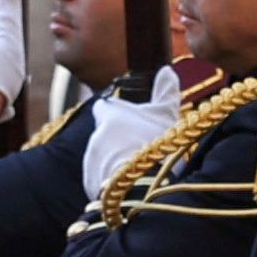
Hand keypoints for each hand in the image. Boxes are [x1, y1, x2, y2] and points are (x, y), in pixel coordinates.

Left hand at [80, 68, 184, 201]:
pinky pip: (99, 180)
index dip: (116, 112)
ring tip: (137, 172)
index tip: (130, 120)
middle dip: (118, 141)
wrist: (142, 185)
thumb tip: (166, 70)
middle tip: (140, 150)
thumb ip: (166, 92)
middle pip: (104, 134)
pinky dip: (110, 182)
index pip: (104, 107)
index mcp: (111, 115)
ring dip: (114, 162)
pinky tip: (128, 186)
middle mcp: (96, 135)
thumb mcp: (167, 115)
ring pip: (102, 158)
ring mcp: (90, 161)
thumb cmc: (155, 146)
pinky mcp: (89, 183)